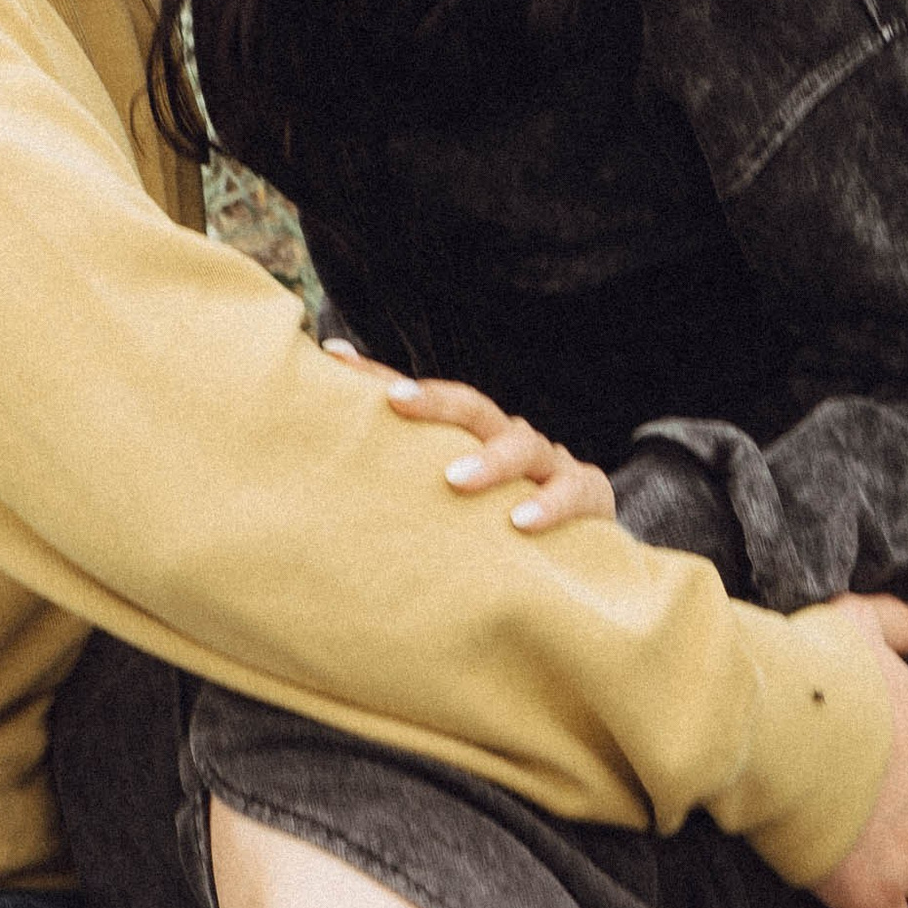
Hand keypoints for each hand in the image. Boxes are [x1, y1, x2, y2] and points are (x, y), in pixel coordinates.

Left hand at [326, 344, 615, 532]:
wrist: (584, 552)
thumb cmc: (497, 528)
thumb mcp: (453, 506)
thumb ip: (406, 491)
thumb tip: (320, 490)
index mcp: (469, 436)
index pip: (423, 400)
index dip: (379, 376)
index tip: (334, 355)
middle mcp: (506, 437)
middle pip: (469, 405)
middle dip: (432, 399)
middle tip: (395, 400)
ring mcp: (548, 462)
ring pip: (520, 443)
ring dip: (488, 460)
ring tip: (455, 479)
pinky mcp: (587, 494)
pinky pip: (572, 492)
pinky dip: (548, 504)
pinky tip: (520, 522)